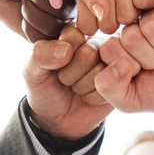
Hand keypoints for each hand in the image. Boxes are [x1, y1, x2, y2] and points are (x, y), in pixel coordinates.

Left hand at [25, 26, 111, 141]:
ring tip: (76, 88)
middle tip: (65, 81)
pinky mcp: (122, 83)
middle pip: (88, 54)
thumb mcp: (31, 71)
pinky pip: (111, 89)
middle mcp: (96, 44)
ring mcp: (112, 64)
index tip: (54, 66)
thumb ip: (39, 54)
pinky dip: (93, 99)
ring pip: (101, 72)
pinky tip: (88, 97)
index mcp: (75, 34)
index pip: (72, 36)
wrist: (56, 120)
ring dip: (82, 87)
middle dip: (70, 75)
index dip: (59, 58)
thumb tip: (66, 51)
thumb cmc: (44, 89)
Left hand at [95, 15, 153, 114]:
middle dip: (149, 59)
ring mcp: (151, 16)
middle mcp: (128, 27)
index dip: (129, 67)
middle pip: (130, 36)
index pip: (109, 48)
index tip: (139, 74)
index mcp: (113, 46)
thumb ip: (109, 89)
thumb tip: (118, 63)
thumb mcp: (130, 101)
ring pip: (151, 25)